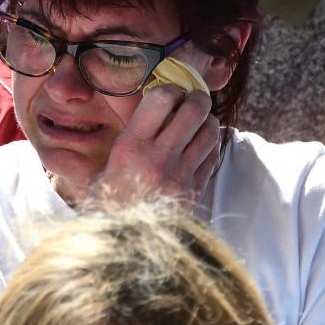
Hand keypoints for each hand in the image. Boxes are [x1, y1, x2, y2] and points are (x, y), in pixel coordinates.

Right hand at [89, 86, 219, 204]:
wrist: (123, 236)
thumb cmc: (112, 194)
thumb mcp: (110, 159)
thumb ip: (134, 132)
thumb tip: (159, 102)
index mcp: (131, 147)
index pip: (161, 99)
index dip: (171, 89)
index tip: (172, 92)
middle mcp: (158, 158)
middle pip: (193, 111)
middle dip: (198, 98)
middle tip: (195, 99)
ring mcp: (180, 176)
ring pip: (210, 132)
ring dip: (208, 121)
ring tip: (201, 121)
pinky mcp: (194, 190)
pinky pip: (213, 156)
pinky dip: (211, 145)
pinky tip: (201, 144)